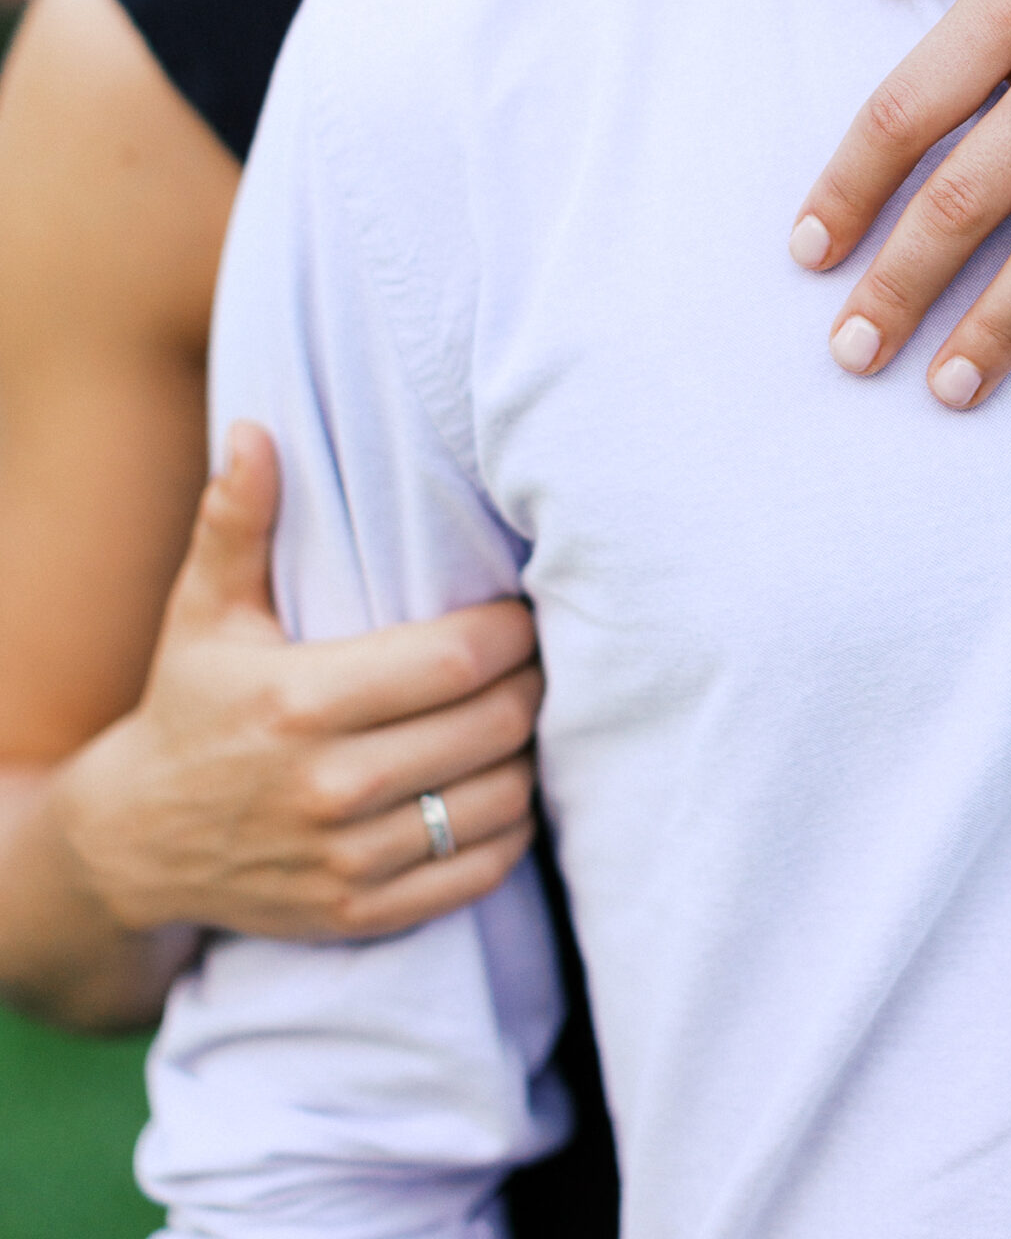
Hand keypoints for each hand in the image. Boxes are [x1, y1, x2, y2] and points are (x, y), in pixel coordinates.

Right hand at [58, 424, 540, 939]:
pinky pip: (479, 873)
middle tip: (540, 657)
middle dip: (533, 683)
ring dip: (528, 754)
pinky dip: (509, 829)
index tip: (523, 608)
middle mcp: (328, 786)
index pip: (456, 661)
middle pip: (492, 726)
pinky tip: (499, 784)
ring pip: (497, 801)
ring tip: (521, 715)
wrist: (136, 842)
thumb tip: (255, 431)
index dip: (512, 630)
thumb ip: (238, 522)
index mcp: (300, 701)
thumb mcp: (205, 612)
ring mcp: (346, 860)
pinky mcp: (360, 914)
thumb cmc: (190, 706)